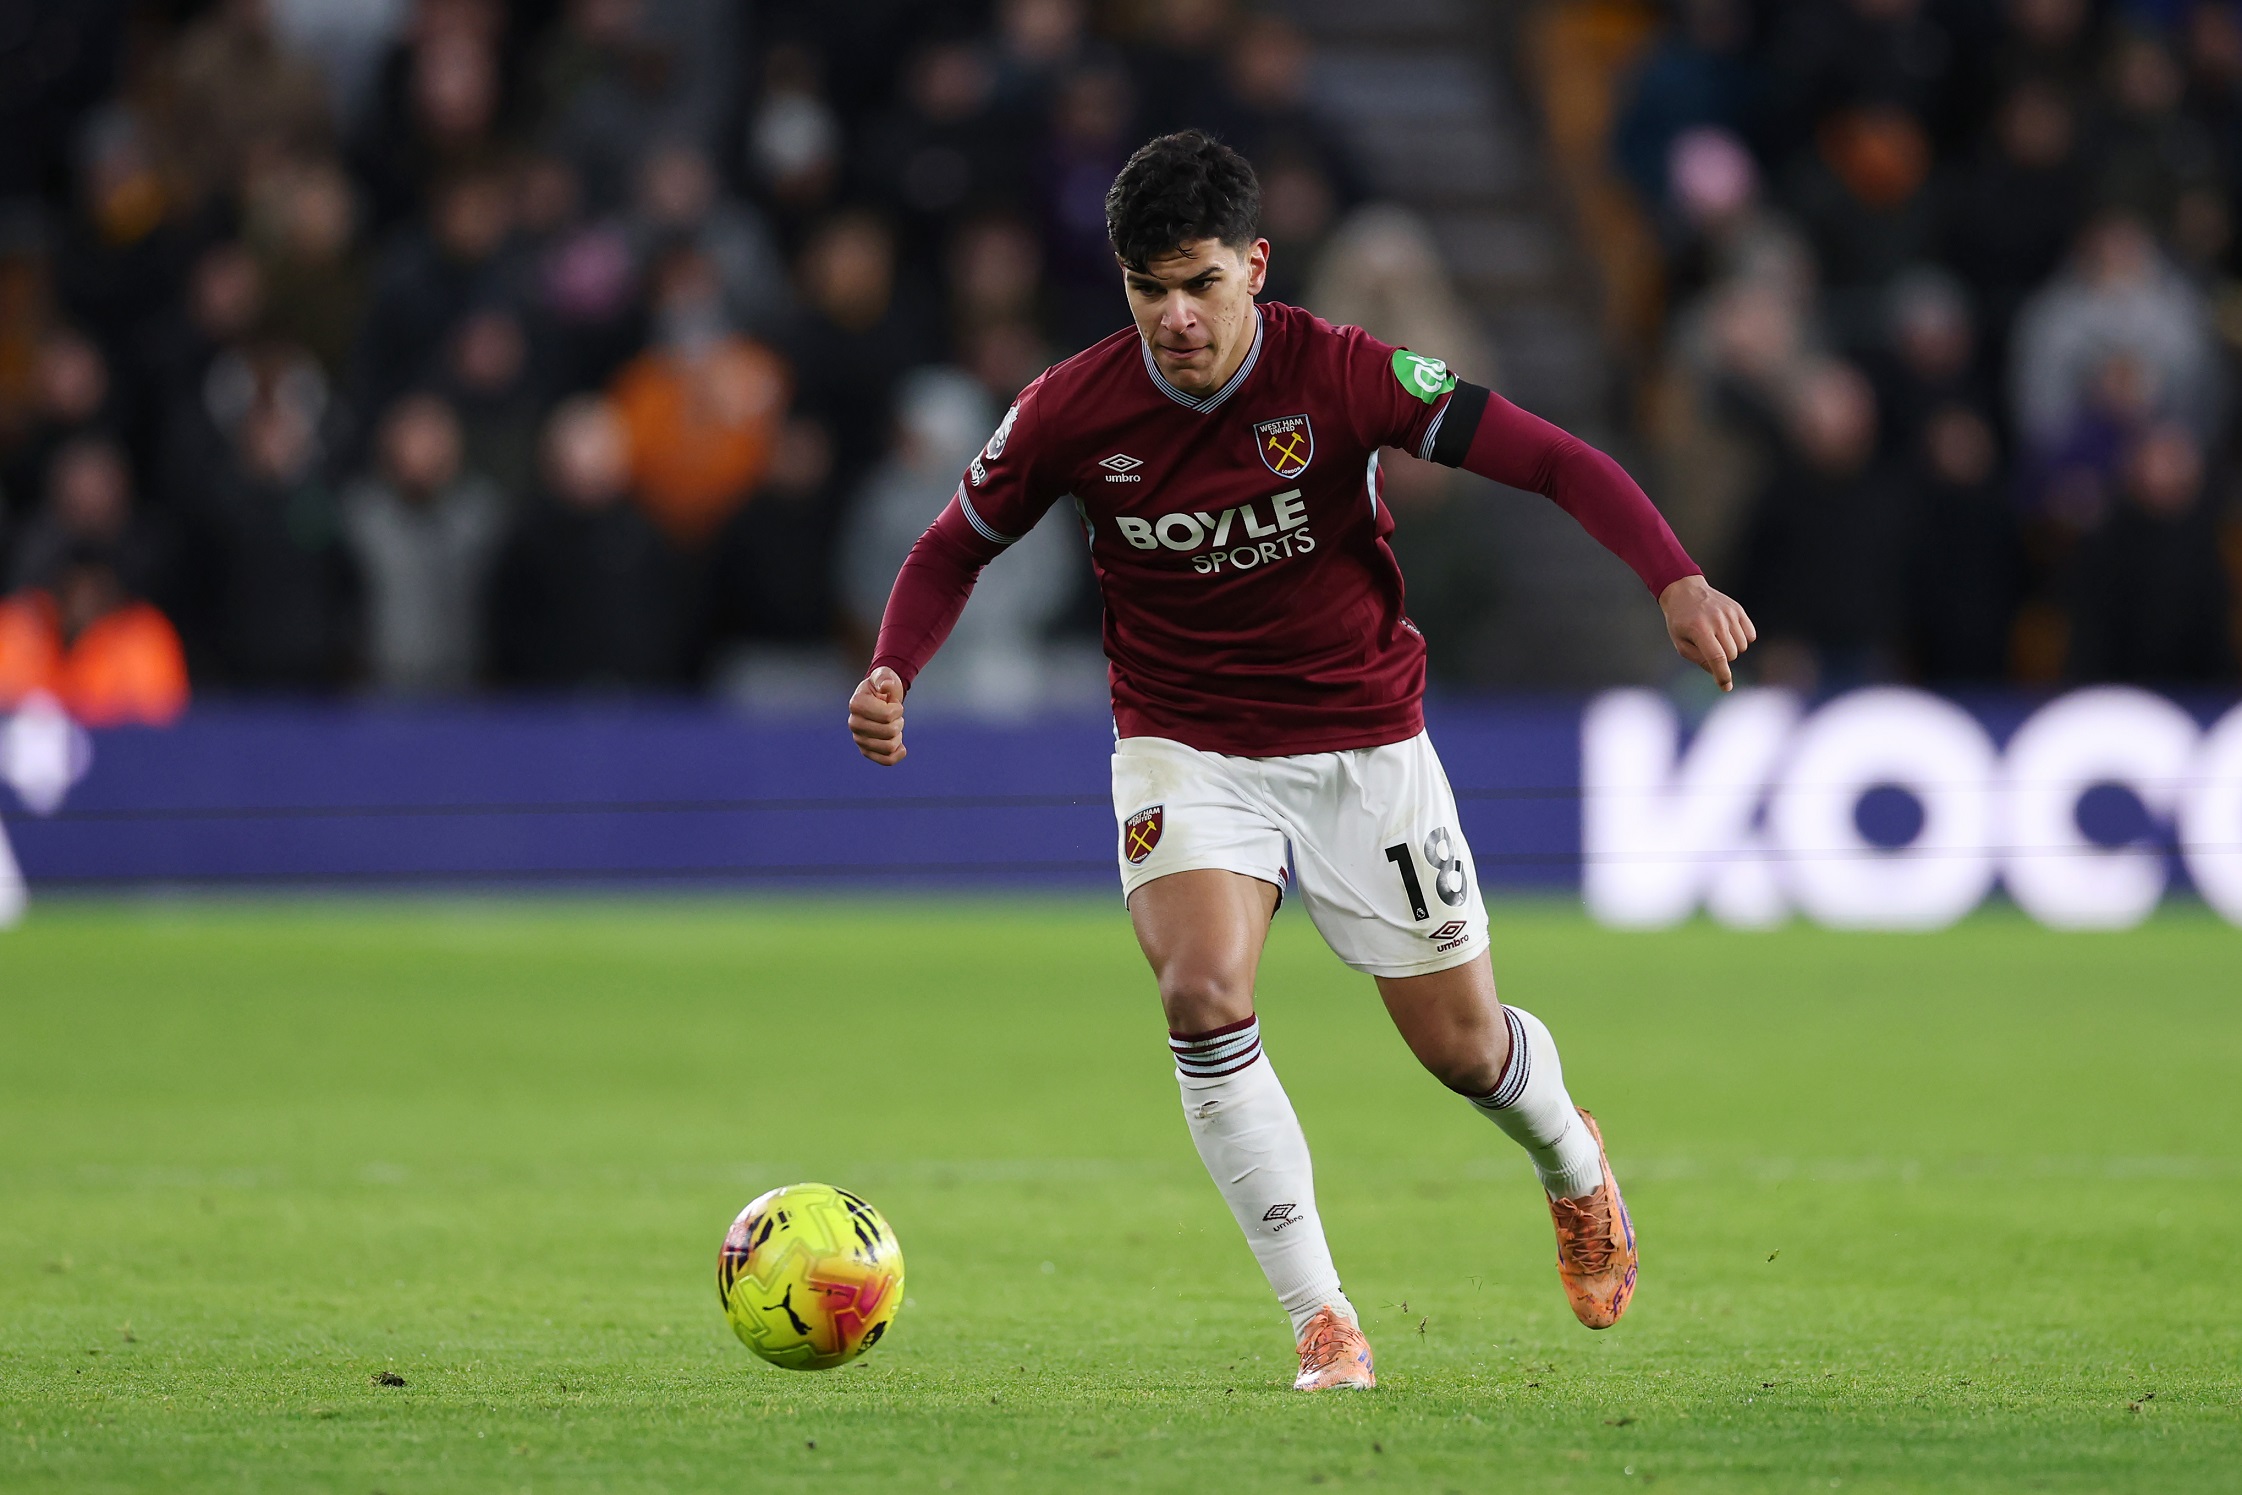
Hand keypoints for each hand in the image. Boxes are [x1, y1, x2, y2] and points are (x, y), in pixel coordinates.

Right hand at [848, 666, 907, 764]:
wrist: (881, 697)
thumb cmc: (883, 685)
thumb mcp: (885, 675)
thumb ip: (884, 677)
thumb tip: (886, 686)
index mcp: (856, 704)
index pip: (888, 716)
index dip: (897, 708)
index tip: (892, 702)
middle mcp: (854, 723)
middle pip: (890, 732)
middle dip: (899, 721)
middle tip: (894, 714)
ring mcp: (858, 739)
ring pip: (890, 747)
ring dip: (898, 735)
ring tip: (892, 725)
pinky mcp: (866, 751)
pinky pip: (886, 760)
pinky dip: (898, 754)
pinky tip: (900, 745)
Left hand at [1659, 575, 1755, 691]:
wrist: (1685, 591)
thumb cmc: (1680, 621)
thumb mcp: (1680, 643)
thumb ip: (1698, 659)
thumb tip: (1718, 673)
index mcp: (1699, 629)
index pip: (1716, 657)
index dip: (1723, 675)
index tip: (1726, 687)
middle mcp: (1717, 620)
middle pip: (1732, 654)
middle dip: (1723, 659)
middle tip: (1711, 649)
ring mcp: (1729, 614)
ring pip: (1742, 646)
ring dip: (1733, 649)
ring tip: (1718, 639)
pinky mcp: (1738, 610)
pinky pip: (1750, 635)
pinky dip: (1743, 639)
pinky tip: (1729, 634)